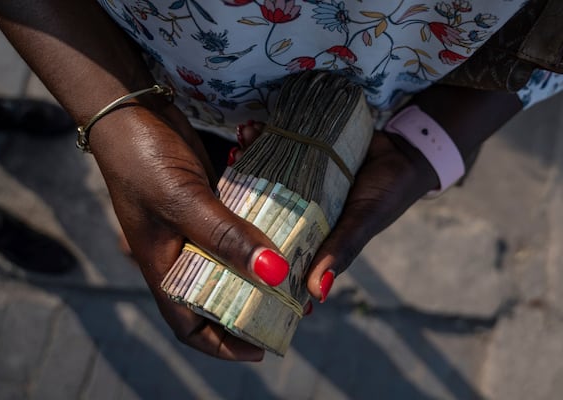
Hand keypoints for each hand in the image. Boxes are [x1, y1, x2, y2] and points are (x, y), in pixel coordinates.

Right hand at [90, 105, 288, 360]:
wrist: (131, 110)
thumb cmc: (142, 161)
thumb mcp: (183, 201)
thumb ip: (226, 236)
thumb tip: (275, 274)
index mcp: (164, 266)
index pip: (189, 324)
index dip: (222, 345)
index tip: (261, 348)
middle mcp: (181, 251)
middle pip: (219, 293)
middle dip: (254, 302)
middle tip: (292, 305)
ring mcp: (196, 224)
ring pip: (234, 256)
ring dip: (262, 261)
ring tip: (299, 265)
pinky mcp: (208, 199)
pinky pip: (238, 219)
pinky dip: (259, 219)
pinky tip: (286, 214)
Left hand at [236, 122, 437, 302]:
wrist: (406, 152)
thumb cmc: (386, 195)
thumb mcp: (362, 223)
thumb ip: (340, 251)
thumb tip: (316, 293)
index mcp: (305, 228)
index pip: (267, 232)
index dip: (244, 227)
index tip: (224, 217)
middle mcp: (297, 204)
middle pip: (259, 196)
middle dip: (241, 182)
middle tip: (229, 165)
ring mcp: (299, 178)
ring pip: (265, 167)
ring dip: (251, 154)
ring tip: (241, 139)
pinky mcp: (305, 152)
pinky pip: (281, 144)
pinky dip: (267, 136)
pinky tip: (253, 127)